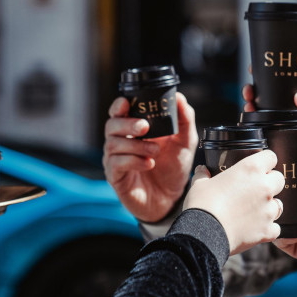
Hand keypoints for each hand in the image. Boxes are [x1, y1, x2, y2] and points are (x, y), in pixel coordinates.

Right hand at [103, 92, 198, 221]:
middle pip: (111, 125)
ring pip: (113, 144)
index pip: (118, 111)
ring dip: (136, 145)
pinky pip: (116, 164)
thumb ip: (184, 119)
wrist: (172, 198)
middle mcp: (121, 141)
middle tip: (145, 127)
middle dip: (127, 124)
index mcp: (134, 129)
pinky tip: (148, 164)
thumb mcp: (185, 142)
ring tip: (155, 151)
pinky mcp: (115, 177)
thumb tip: (179, 97)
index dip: (119, 105)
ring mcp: (115, 159)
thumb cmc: (174, 167)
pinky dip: (133, 161)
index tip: (127, 103)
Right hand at [183, 150, 284, 254]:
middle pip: (279, 179)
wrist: (204, 234)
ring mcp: (268, 210)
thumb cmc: (203, 204)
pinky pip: (275, 228)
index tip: (259, 166)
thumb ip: (203, 174)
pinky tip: (255, 228)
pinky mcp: (267, 230)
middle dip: (270, 182)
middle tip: (255, 188)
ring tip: (254, 210)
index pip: (270, 156)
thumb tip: (202, 170)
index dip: (265, 161)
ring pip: (279, 204)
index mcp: (250, 169)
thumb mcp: (199, 184)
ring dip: (269, 206)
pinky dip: (267, 228)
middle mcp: (264, 187)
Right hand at [275, 171, 296, 278]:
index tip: (279, 178)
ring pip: (276, 219)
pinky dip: (279, 235)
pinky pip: (282, 240)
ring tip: (280, 213)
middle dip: (273, 197)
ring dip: (273, 216)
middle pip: (279, 200)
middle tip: (276, 197)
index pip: (292, 181)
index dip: (283, 178)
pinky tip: (291, 232)